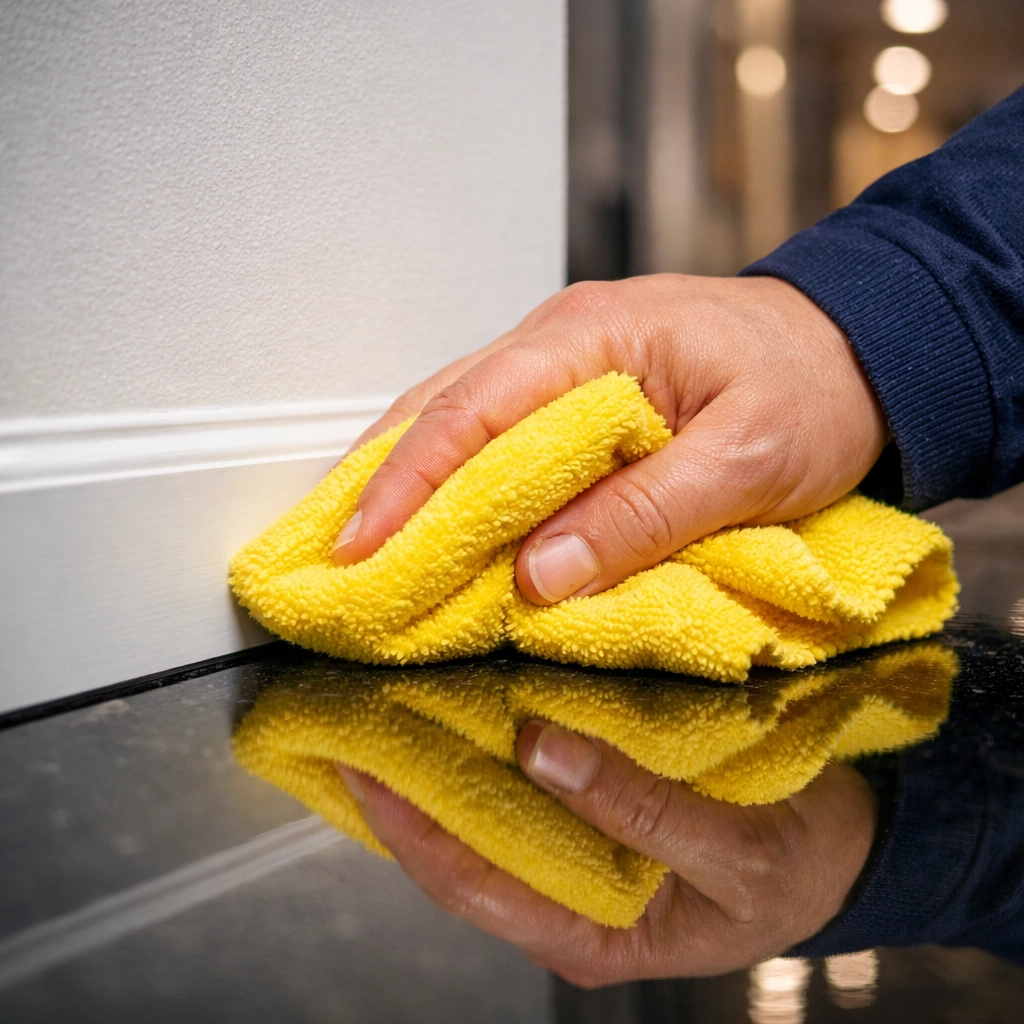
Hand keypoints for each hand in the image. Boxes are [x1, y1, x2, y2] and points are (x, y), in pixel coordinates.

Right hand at [332, 275, 886, 605]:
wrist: (859, 348)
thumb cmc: (815, 388)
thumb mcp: (748, 460)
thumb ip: (644, 514)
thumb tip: (540, 575)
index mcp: (596, 338)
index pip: (474, 412)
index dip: (409, 484)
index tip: (360, 547)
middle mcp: (564, 339)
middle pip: (442, 406)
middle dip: (378, 481)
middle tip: (327, 552)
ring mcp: (564, 361)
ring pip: (457, 416)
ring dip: (404, 479)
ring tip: (354, 538)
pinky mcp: (576, 391)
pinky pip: (495, 432)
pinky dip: (453, 478)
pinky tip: (428, 514)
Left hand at [338, 721, 876, 984]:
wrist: (845, 840)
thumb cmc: (798, 865)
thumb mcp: (735, 854)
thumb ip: (640, 807)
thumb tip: (542, 747)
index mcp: (593, 934)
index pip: (473, 882)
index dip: (412, 827)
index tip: (364, 764)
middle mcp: (568, 896)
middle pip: (464, 845)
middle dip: (408, 785)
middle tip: (355, 718)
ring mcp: (576, 852)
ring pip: (487, 807)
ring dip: (440, 756)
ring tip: (390, 701)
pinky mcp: (591, 805)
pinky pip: (523, 775)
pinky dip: (489, 738)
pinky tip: (465, 698)